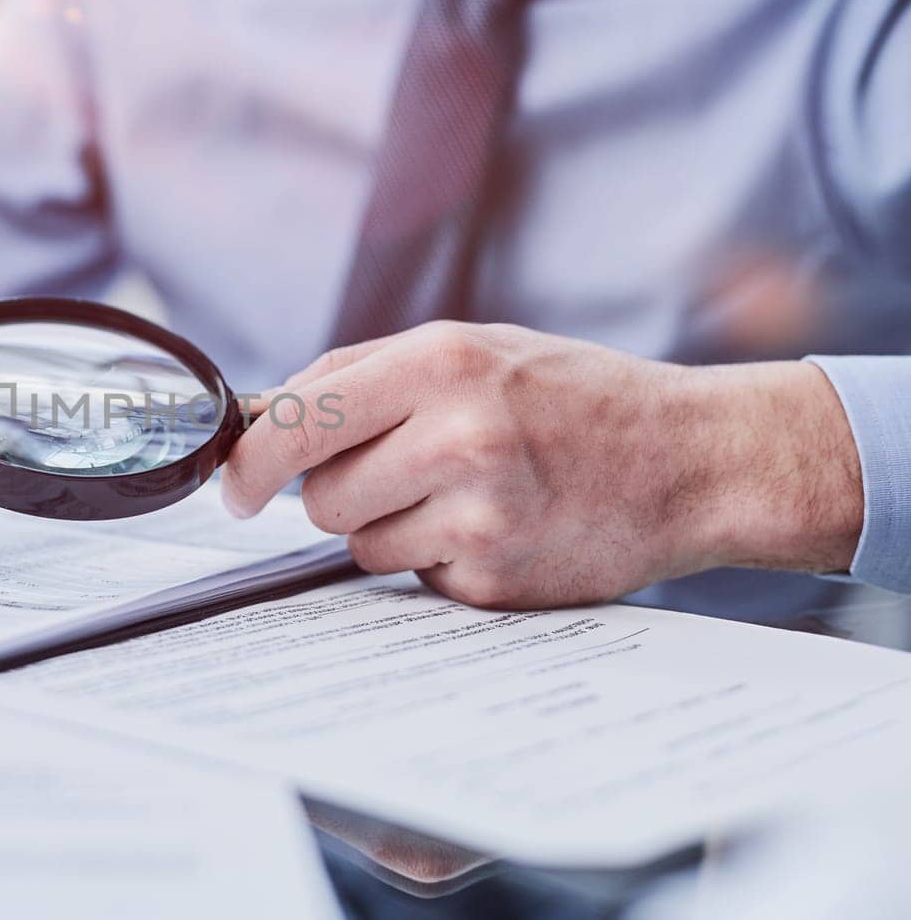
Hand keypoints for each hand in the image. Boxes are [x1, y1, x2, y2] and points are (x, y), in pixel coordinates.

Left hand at [222, 322, 862, 608]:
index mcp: (440, 365)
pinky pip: (415, 579)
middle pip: (319, 496)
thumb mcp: (471, 347)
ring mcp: (480, 517)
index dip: (250, 463)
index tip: (235, 489)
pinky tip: (498, 526)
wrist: (691, 458)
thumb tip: (262, 415)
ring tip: (463, 492)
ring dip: (389, 526)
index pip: (297, 422)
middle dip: (340, 490)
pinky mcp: (495, 581)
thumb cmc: (574, 395)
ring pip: (359, 544)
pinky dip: (438, 558)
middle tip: (400, 469)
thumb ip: (362, 375)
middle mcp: (458, 438)